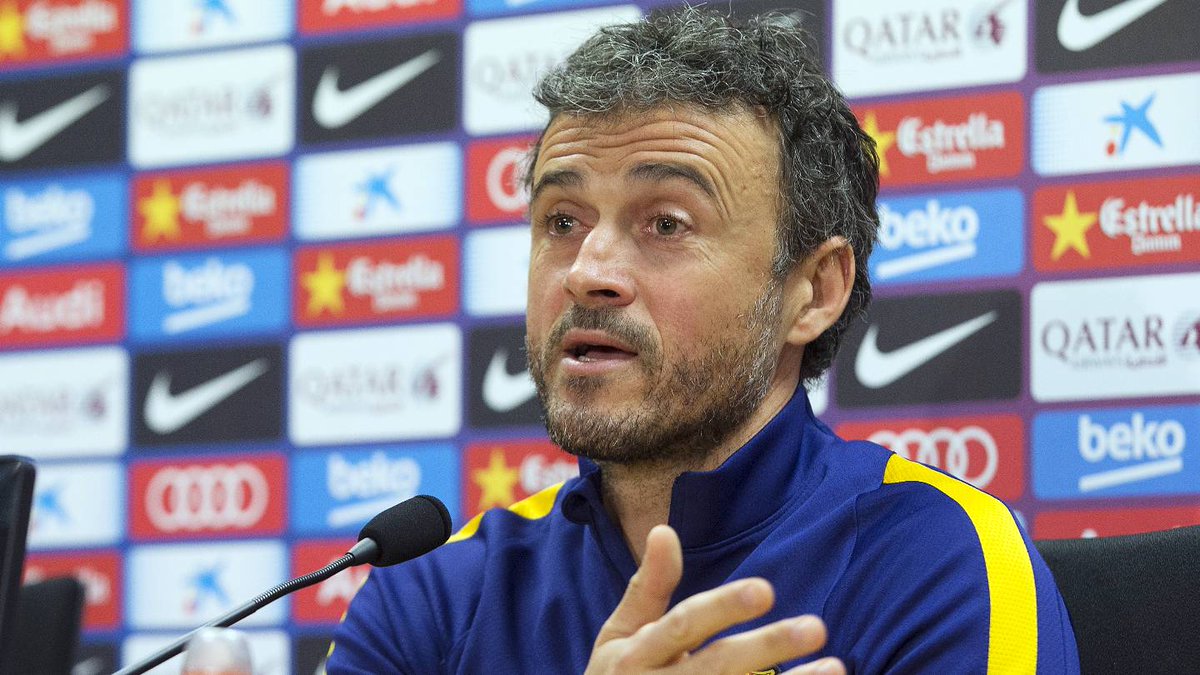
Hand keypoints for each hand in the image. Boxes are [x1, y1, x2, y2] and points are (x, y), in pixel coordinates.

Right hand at [585, 525, 844, 674]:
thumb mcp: (619, 634)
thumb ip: (647, 587)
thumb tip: (664, 530)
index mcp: (635, 657)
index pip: (682, 627)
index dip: (722, 608)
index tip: (766, 589)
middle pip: (716, 668)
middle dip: (766, 647)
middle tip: (816, 626)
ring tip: (836, 667)